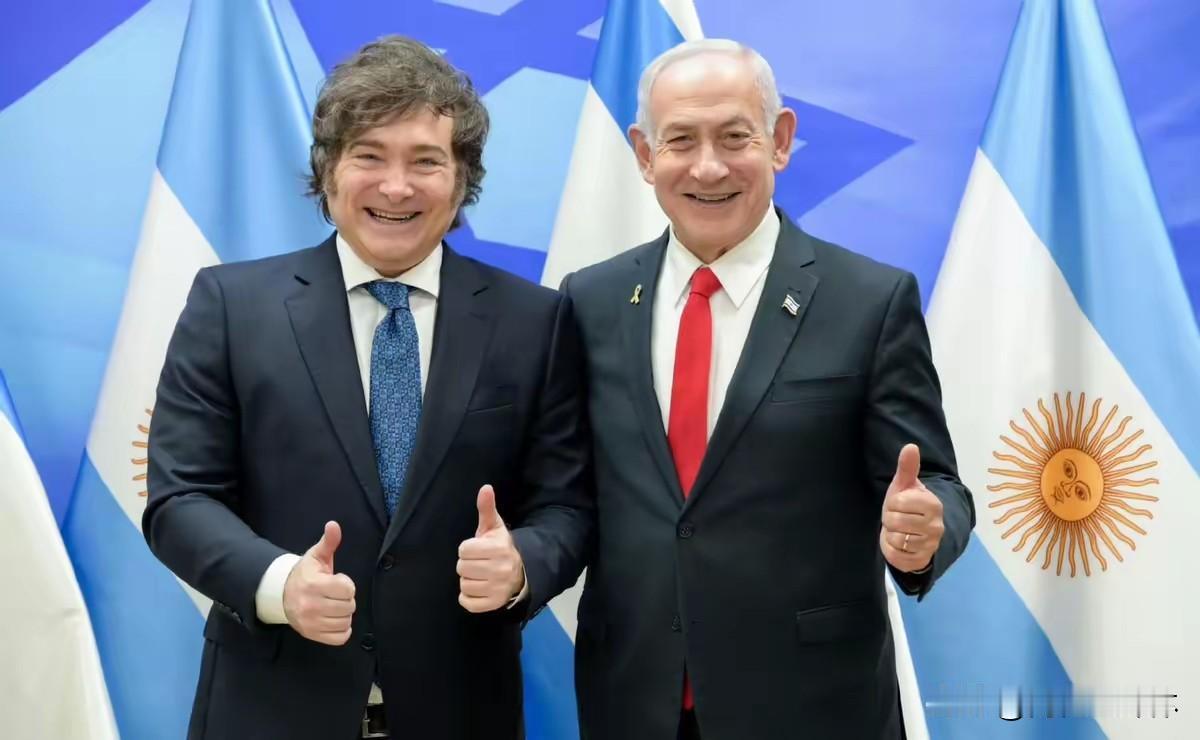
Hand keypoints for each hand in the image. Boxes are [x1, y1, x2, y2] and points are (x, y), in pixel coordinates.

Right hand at [283, 521, 355, 644]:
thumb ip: (328, 542)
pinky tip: (334, 619)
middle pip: (349, 606)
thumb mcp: (316, 556)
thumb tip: (334, 525)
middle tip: (335, 594)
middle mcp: (311, 606)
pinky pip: (340, 638)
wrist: (281, 594)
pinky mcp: (312, 635)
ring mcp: (310, 623)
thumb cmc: (305, 574)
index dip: (346, 584)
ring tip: (334, 605)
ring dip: (344, 614)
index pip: (348, 589)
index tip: (336, 581)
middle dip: (346, 599)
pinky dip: (342, 630)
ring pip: (346, 622)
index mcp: (313, 585)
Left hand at [457, 485, 524, 612]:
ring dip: (468, 580)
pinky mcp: (494, 604)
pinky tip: (479, 588)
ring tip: (480, 575)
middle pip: (461, 568)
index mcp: (499, 548)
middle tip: (479, 562)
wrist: (520, 572)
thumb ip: (487, 508)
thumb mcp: (494, 527)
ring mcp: (498, 589)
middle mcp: (500, 570)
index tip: (478, 549)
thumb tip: (485, 488)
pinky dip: (469, 597)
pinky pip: (467, 602)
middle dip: (467, 564)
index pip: (463, 550)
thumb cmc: (500, 547)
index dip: (468, 548)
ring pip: (464, 585)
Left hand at [879, 444, 944, 572]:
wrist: (915, 532)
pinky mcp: (921, 561)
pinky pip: (896, 556)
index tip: (899, 504)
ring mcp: (930, 545)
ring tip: (899, 530)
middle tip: (897, 518)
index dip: (892, 502)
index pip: (898, 502)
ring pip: (895, 539)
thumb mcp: (905, 485)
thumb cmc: (907, 504)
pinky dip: (891, 550)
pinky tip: (899, 544)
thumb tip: (910, 446)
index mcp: (933, 504)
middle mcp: (936, 526)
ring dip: (891, 535)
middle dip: (889, 519)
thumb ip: (907, 467)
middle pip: (894, 521)